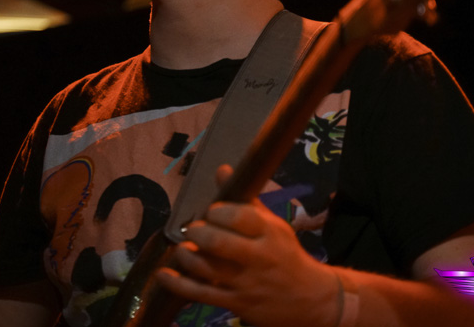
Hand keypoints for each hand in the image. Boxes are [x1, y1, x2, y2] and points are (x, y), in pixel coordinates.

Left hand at [154, 165, 337, 326]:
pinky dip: (178, 283)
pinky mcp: (235, 304)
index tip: (211, 211)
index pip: (239, 216)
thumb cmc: (285, 255)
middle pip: (218, 243)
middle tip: (194, 229)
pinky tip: (163, 274)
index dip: (218, 211)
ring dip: (186, 254)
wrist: (311, 300)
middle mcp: (258, 258)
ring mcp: (245, 283)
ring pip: (206, 268)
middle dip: (199, 232)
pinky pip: (200, 293)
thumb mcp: (273, 225)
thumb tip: (221, 169)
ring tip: (184, 247)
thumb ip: (245, 200)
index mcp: (269, 233)